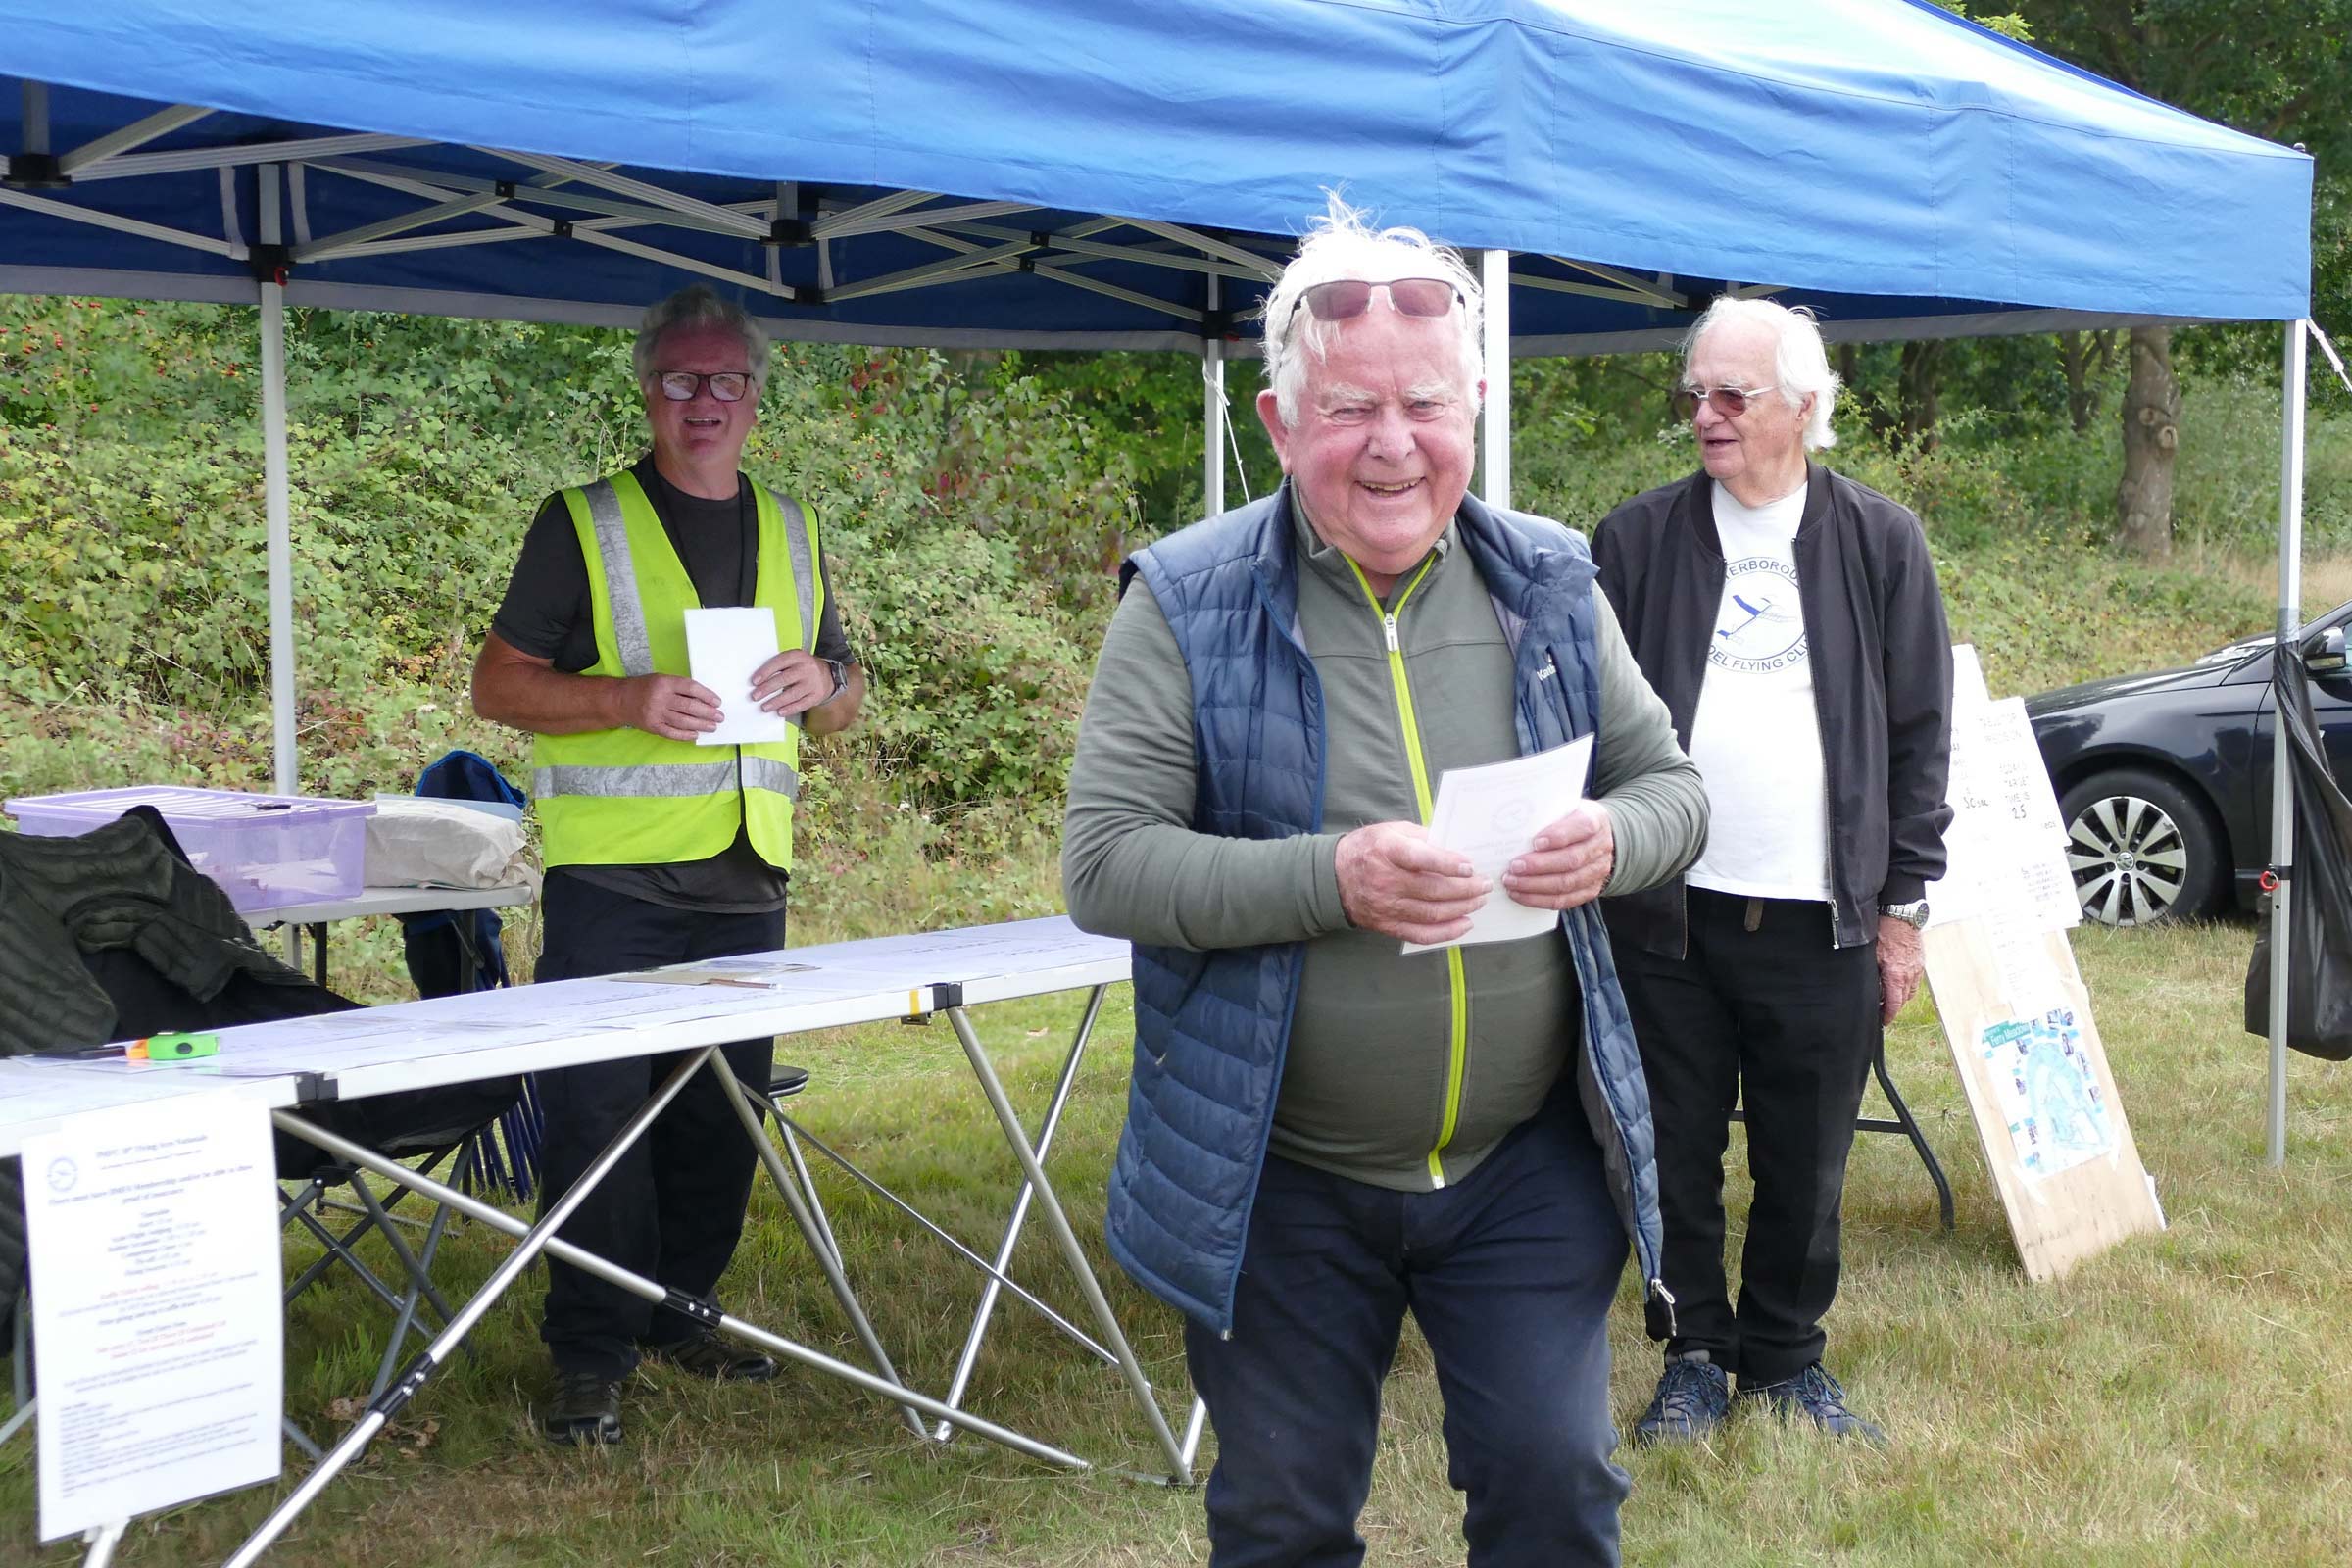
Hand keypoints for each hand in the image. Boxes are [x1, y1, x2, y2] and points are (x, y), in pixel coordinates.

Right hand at [614, 673, 721, 740]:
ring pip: (683, 721)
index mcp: (665, 683)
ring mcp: (656, 714)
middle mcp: (661, 698)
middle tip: (720, 717)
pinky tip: (696, 734)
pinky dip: (686, 735)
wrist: (621, 700)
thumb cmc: (646, 687)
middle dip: (708, 713)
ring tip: (712, 726)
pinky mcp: (653, 727)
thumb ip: (680, 687)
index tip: (717, 702)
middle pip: (690, 706)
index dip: (707, 695)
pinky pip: (672, 733)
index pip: (691, 688)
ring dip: (701, 725)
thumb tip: (705, 699)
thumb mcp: (662, 679)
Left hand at [751, 649, 837, 716]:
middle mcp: (806, 668)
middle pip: (784, 679)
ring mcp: (813, 683)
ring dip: (777, 701)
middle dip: (767, 689)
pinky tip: (780, 712)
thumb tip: (759, 681)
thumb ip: (779, 666)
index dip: (766, 672)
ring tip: (765, 706)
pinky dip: (790, 709)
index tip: (754, 681)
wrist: (827, 675)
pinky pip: (802, 704)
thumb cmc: (802, 667)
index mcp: (797, 656)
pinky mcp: (816, 695)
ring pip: (792, 693)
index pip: (779, 663)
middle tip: (755, 696)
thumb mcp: (793, 660)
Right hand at [1335, 821, 1489, 944]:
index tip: (1470, 866)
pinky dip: (1446, 932)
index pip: (1422, 859)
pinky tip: (1464, 924)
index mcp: (1387, 851)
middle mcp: (1386, 880)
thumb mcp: (1391, 830)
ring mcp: (1386, 906)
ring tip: (1479, 901)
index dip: (1449, 864)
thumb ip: (1421, 837)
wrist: (1332, 878)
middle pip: (1433, 890)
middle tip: (1485, 884)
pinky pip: (1421, 934)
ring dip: (1462, 908)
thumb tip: (1453, 847)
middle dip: (1465, 889)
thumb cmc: (1367, 848)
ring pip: (1432, 913)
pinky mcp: (1387, 925)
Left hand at [1500, 802, 1613, 912]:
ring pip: (1567, 883)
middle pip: (1571, 860)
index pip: (1582, 827)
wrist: (1594, 838)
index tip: (1535, 842)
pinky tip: (1521, 895)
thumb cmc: (1570, 821)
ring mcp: (1598, 871)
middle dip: (1539, 866)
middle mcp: (1601, 847)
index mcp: (1596, 820)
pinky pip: (1565, 900)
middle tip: (1514, 867)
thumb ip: (1546, 816)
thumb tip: (1513, 827)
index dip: (1559, 836)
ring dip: (1535, 885)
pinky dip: (1540, 900)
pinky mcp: (1591, 890)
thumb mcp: (1564, 809)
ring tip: (1512, 883)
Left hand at [1877, 915, 1924, 1024]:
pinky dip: (1908, 985)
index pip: (1894, 1004)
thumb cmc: (1884, 934)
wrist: (1901, 918)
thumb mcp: (1872, 957)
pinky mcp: (1920, 963)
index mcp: (1895, 976)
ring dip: (1901, 997)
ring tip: (1890, 996)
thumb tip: (1870, 989)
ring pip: (1910, 991)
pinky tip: (1899, 982)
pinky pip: (1915, 981)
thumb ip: (1872, 976)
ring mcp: (1917, 969)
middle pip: (1903, 1000)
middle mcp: (1909, 975)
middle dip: (1894, 1007)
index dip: (1888, 1015)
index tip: (1883, 1021)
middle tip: (1882, 1009)